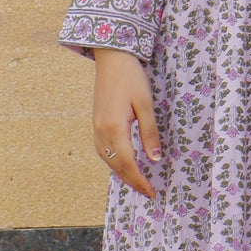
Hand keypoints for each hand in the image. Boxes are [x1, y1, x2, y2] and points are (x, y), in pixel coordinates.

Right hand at [91, 47, 161, 198]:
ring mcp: (96, 127)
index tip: (151, 192)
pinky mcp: (96, 123)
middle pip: (116, 165)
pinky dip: (113, 162)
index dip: (139, 180)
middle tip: (148, 192)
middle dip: (132, 181)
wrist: (111, 58)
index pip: (127, 163)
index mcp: (114, 127)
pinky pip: (103, 150)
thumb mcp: (145, 104)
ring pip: (107, 160)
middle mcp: (101, 131)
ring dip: (122, 173)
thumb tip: (154, 158)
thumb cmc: (131, 78)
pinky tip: (123, 164)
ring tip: (138, 182)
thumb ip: (149, 132)